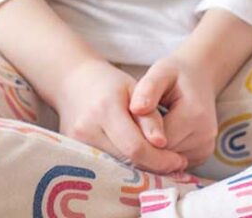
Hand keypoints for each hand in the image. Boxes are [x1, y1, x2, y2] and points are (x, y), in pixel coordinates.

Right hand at [53, 55, 188, 174]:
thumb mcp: (135, 90)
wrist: (73, 81)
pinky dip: (122, 167)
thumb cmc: (109, 83)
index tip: (180, 161)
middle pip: (126, 162)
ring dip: (139, 170)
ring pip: (116, 169)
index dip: (161, 160)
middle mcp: (87, 129)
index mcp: (105, 109)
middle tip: (173, 165)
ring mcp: (76, 144)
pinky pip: (104, 167)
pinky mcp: (72, 152)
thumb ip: (150, 117)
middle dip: (153, 167)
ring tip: (157, 163)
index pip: (136, 148)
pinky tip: (136, 162)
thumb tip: (163, 144)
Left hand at [128, 53, 218, 169]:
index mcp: (194, 115)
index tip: (126, 123)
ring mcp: (206, 147)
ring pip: (169, 161)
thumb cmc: (176, 73)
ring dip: (154, 151)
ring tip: (145, 129)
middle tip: (131, 127)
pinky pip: (176, 161)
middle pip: (163, 154)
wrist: (200, 75)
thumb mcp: (160, 72)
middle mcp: (204, 136)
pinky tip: (157, 136)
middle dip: (145, 144)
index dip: (137, 135)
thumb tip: (136, 110)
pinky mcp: (204, 154)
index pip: (157, 142)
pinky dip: (164, 153)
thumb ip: (147, 90)